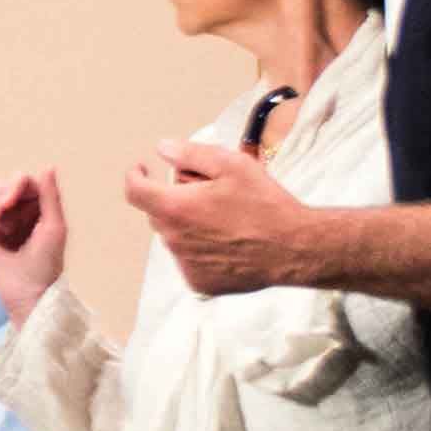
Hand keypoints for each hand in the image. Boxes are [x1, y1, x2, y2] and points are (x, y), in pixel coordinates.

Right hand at [0, 167, 66, 322]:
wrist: (27, 292)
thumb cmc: (46, 262)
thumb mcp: (54, 226)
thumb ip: (50, 196)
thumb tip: (48, 166)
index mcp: (38, 206)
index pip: (22, 181)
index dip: (12, 187)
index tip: (7, 203)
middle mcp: (19, 210)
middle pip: (0, 185)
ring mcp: (1, 222)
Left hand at [126, 139, 321, 294]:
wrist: (295, 248)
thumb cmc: (266, 204)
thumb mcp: (232, 165)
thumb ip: (191, 154)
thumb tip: (163, 149)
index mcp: (176, 208)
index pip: (135, 191)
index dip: (135, 175)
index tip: (142, 169)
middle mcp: (174, 239)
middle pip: (158, 212)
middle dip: (175, 198)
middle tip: (209, 191)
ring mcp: (185, 264)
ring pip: (174, 237)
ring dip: (189, 224)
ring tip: (226, 218)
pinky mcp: (199, 282)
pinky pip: (189, 260)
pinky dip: (200, 249)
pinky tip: (228, 242)